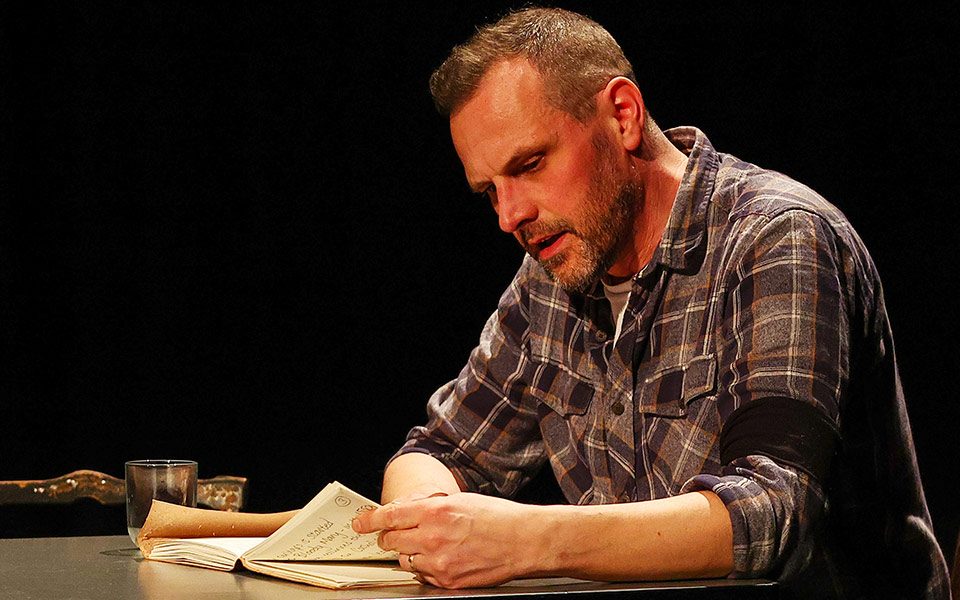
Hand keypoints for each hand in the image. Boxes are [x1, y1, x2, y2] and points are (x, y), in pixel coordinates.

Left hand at [352, 492, 545, 587]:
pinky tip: (445, 558)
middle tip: (397, 534)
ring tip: (432, 545)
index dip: (369, 520)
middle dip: (390, 537)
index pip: (389, 516)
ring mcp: (439, 563)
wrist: (524, 541)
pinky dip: (427, 568)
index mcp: (434, 512)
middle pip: (391, 541)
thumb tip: (405, 512)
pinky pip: (423, 576)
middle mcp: (432, 538)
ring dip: (411, 552)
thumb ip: (428, 507)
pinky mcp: (447, 582)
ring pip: (406, 560)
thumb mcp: (458, 501)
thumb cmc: (496, 517)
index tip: (359, 523)